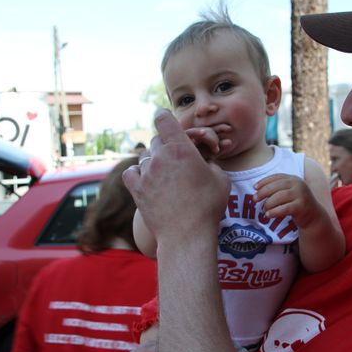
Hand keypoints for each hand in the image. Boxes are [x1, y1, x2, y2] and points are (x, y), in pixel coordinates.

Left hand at [123, 110, 229, 242]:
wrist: (187, 234)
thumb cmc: (208, 207)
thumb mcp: (221, 179)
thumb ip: (210, 163)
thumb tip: (203, 160)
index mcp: (182, 149)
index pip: (164, 119)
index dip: (164, 117)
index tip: (167, 122)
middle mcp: (161, 157)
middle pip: (156, 140)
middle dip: (166, 146)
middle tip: (176, 160)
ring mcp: (147, 173)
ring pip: (145, 156)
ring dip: (153, 161)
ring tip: (164, 174)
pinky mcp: (137, 189)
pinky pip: (130, 172)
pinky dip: (137, 173)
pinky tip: (146, 180)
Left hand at [255, 174, 320, 226]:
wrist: (313, 216)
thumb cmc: (295, 203)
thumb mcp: (288, 192)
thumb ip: (276, 188)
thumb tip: (256, 189)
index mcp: (293, 179)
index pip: (276, 177)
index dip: (264, 181)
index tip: (254, 188)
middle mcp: (298, 184)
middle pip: (276, 186)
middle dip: (263, 192)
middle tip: (254, 199)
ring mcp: (301, 195)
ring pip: (279, 197)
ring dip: (268, 204)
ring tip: (263, 210)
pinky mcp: (301, 206)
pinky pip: (284, 208)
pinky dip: (274, 212)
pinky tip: (268, 215)